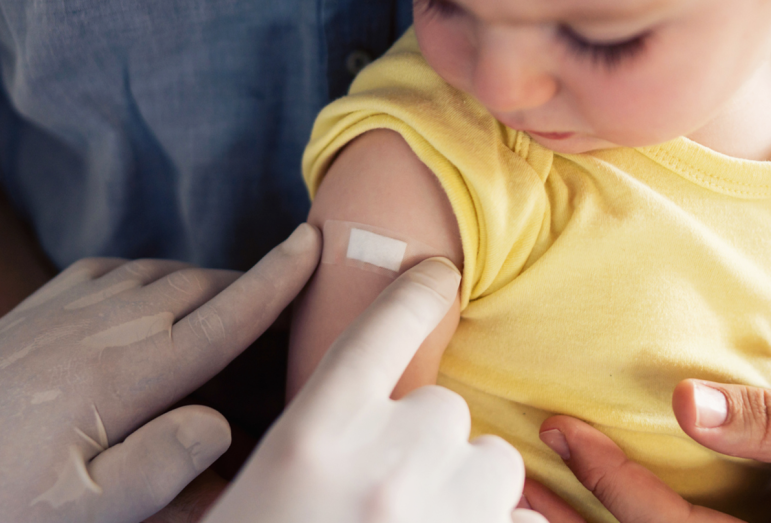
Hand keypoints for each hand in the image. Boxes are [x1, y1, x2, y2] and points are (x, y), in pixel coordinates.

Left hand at [0, 223, 320, 522]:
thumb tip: (220, 425)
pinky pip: (104, 270)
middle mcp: (98, 329)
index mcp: (122, 376)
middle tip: (294, 282)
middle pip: (197, 285)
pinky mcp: (28, 315)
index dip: (276, 281)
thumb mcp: (78, 512)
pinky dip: (145, 270)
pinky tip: (148, 288)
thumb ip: (160, 468)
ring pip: (155, 272)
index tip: (315, 243)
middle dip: (251, 278)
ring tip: (234, 293)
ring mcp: (59, 315)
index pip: (222, 317)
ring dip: (202, 276)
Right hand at [202, 258, 544, 522]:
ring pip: (492, 462)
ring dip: (465, 487)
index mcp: (313, 431)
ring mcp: (442, 508)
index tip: (440, 273)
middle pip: (444, 407)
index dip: (415, 291)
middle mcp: (385, 457)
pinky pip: (518, 521)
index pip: (379, 329)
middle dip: (423, 443)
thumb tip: (369, 405)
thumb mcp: (252, 492)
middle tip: (379, 496)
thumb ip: (315, 436)